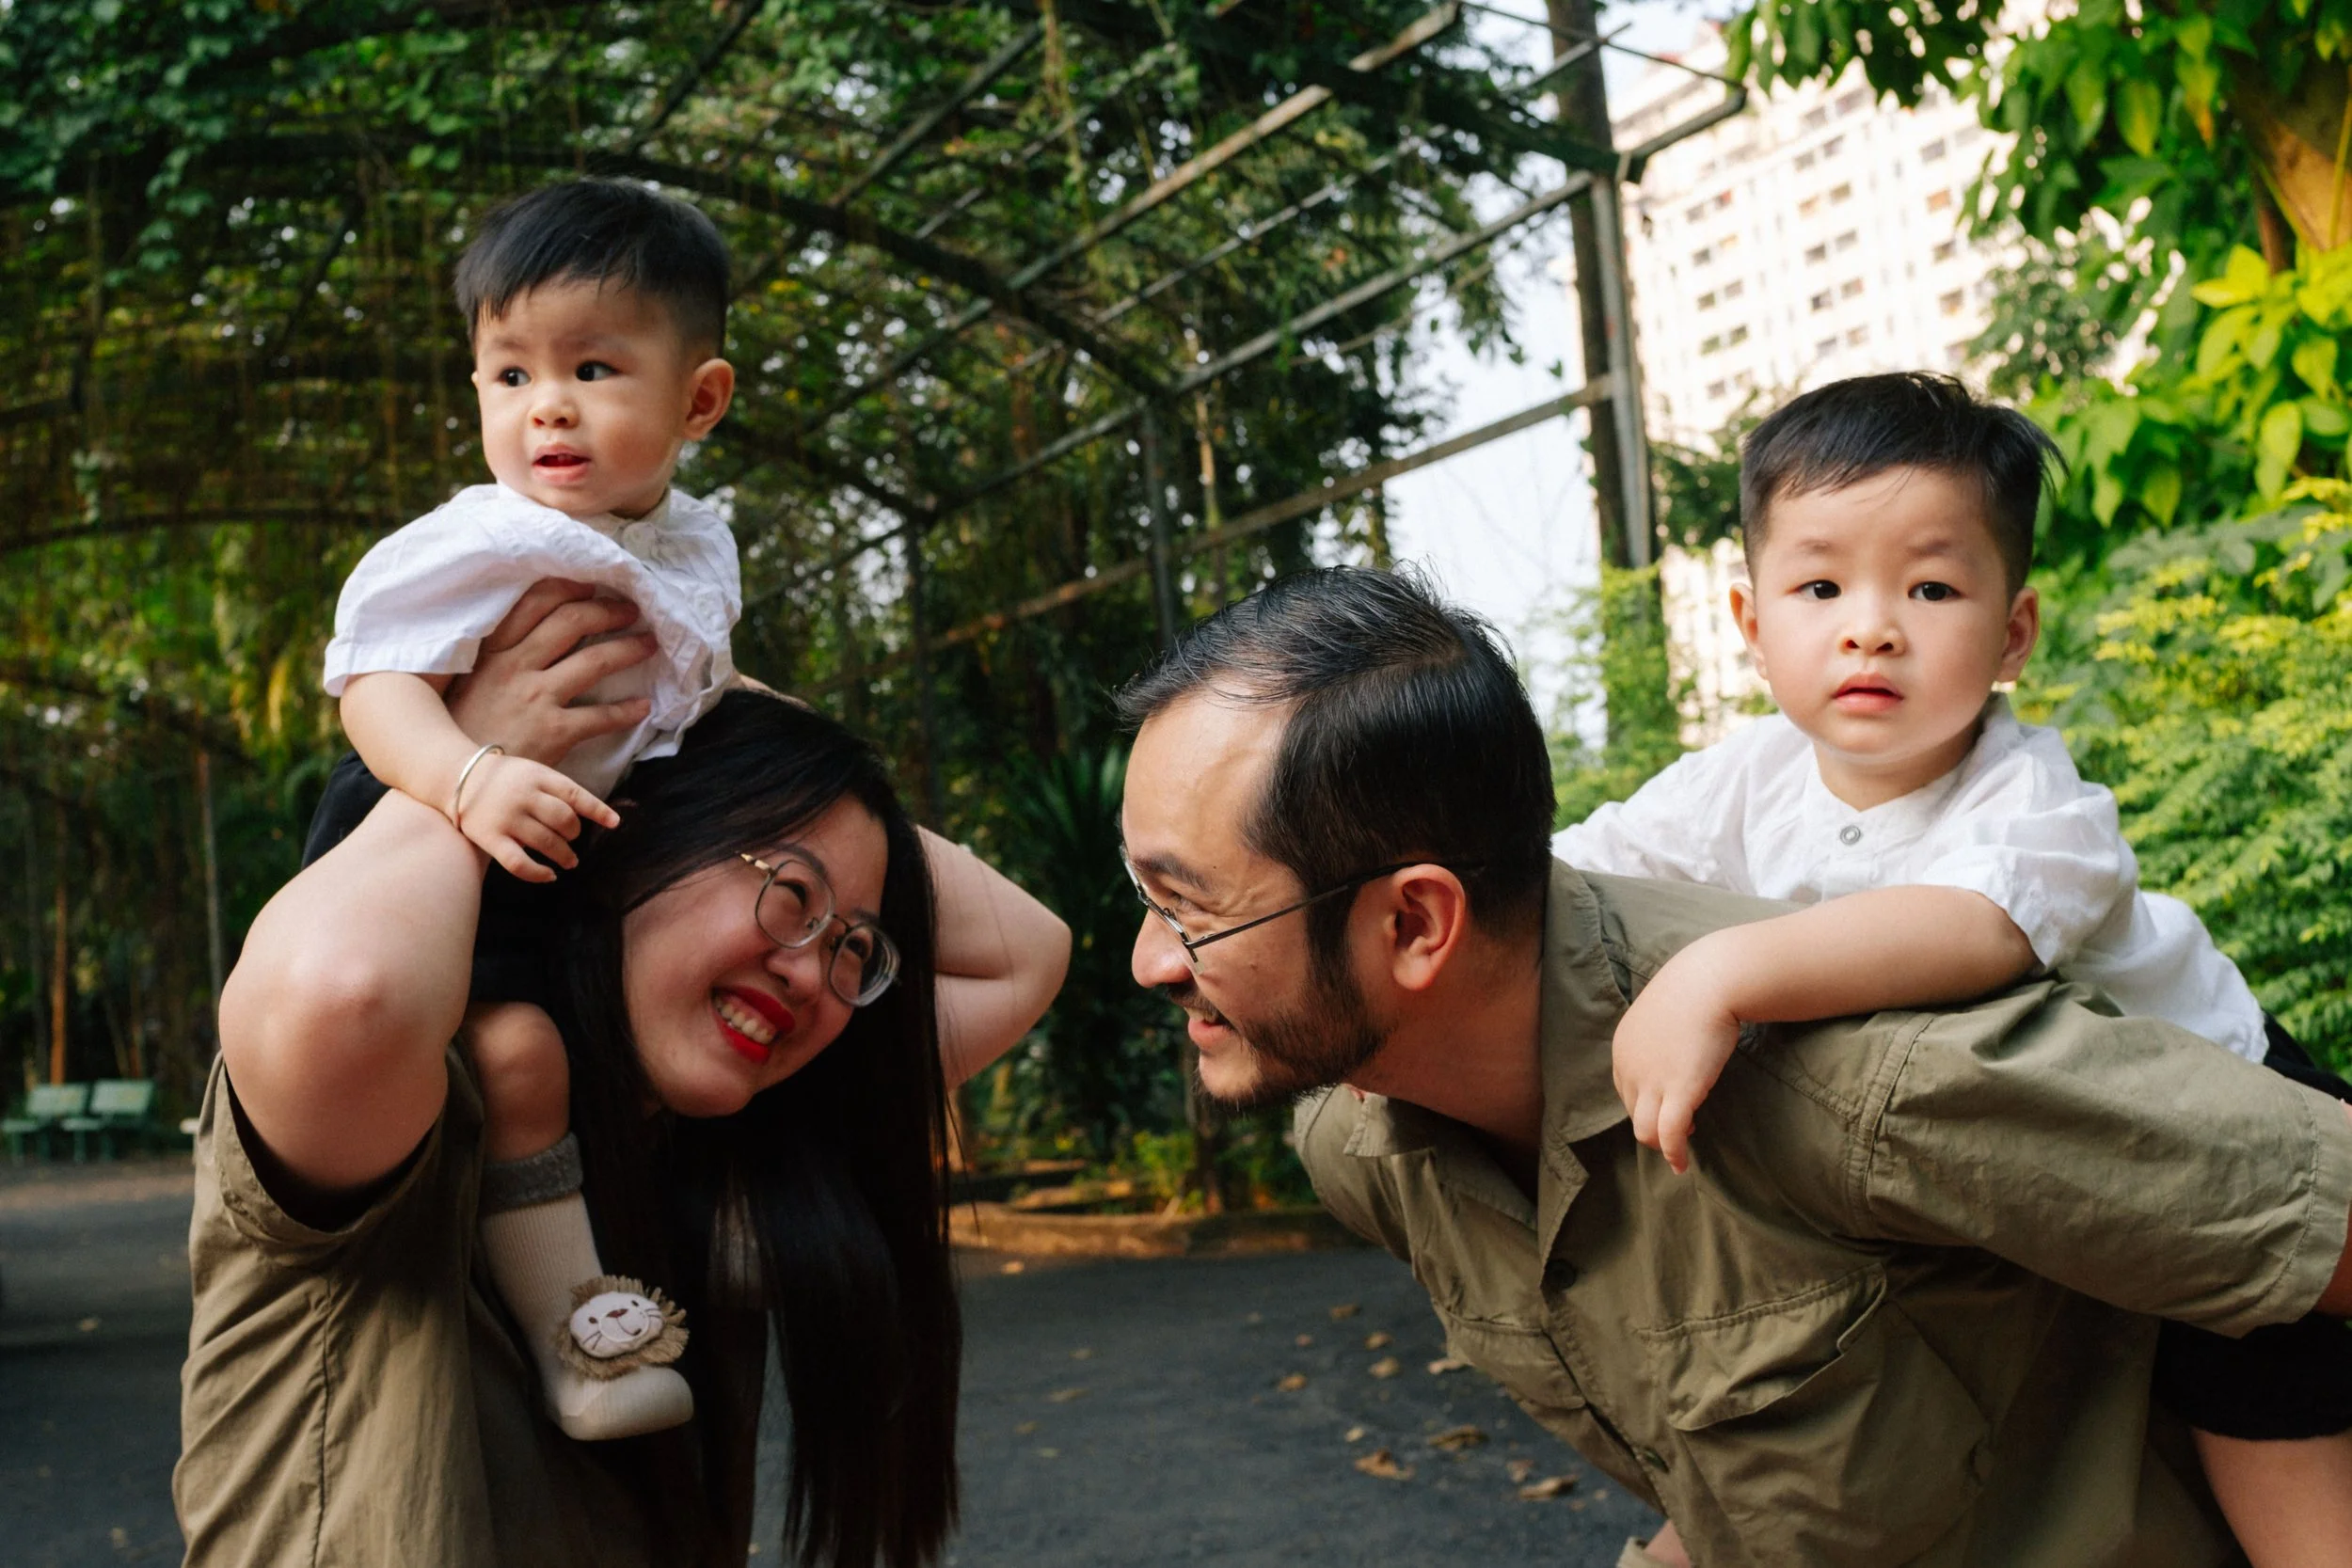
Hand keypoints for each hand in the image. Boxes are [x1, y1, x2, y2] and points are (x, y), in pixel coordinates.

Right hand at [446, 579, 656, 767]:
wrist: (460, 780)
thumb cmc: (463, 730)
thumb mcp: (469, 682)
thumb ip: (498, 657)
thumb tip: (534, 634)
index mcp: (493, 651)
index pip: (535, 602)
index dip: (569, 589)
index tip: (592, 586)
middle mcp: (515, 667)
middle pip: (572, 622)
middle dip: (607, 611)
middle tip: (631, 611)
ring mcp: (536, 698)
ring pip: (595, 661)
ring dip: (629, 649)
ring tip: (649, 644)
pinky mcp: (553, 732)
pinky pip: (601, 716)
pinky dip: (627, 711)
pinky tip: (643, 707)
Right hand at [451, 750, 618, 882]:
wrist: (456, 776)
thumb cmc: (503, 778)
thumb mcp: (532, 771)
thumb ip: (556, 789)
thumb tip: (586, 815)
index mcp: (538, 776)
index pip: (575, 794)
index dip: (598, 810)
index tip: (615, 823)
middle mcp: (524, 796)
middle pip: (564, 820)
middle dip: (574, 833)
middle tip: (573, 839)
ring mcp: (507, 818)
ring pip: (547, 842)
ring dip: (564, 855)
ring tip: (570, 861)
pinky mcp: (490, 838)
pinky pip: (519, 863)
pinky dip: (538, 873)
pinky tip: (549, 876)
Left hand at [1611, 956, 1743, 1175]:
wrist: (1709, 980)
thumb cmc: (1694, 990)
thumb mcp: (1662, 1013)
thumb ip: (1659, 1035)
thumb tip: (1671, 1048)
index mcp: (1622, 1049)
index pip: (1626, 1091)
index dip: (1646, 1103)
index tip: (1667, 1107)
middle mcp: (1630, 1068)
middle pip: (1633, 1112)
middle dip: (1654, 1124)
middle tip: (1680, 1127)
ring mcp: (1652, 1082)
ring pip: (1645, 1132)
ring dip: (1662, 1144)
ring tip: (1681, 1147)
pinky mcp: (1679, 1092)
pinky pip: (1670, 1135)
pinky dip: (1674, 1154)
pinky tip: (1682, 1165)